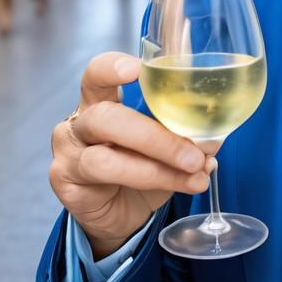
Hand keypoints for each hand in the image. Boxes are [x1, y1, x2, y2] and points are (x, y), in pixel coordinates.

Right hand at [49, 51, 215, 257]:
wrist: (118, 213)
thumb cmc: (140, 167)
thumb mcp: (165, 146)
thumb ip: (187, 136)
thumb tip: (213, 138)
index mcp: (99, 100)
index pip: (96, 74)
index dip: (111, 68)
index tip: (136, 68)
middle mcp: (79, 123)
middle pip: (105, 118)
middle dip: (155, 136)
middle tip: (194, 152)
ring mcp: (68, 156)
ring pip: (106, 159)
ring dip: (157, 167)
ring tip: (194, 172)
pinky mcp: (69, 186)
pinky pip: (107, 183)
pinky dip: (152, 183)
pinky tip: (179, 185)